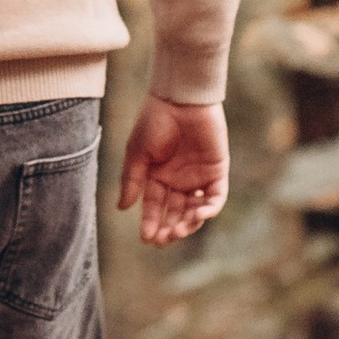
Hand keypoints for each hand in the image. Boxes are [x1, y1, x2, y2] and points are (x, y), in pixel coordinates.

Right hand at [119, 97, 229, 246]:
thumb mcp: (137, 152)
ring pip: (195, 210)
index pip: (154, 206)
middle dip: (169, 228)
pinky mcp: (217, 171)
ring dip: (188, 223)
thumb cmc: (154, 121)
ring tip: (178, 230)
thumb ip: (132, 180)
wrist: (180, 99)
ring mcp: (198, 177)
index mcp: (157, 176)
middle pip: (175, 212)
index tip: (146, 238)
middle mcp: (178, 180)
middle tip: (163, 238)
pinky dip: (209, 209)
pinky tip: (198, 215)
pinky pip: (216, 197)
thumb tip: (121, 208)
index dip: (150, 222)